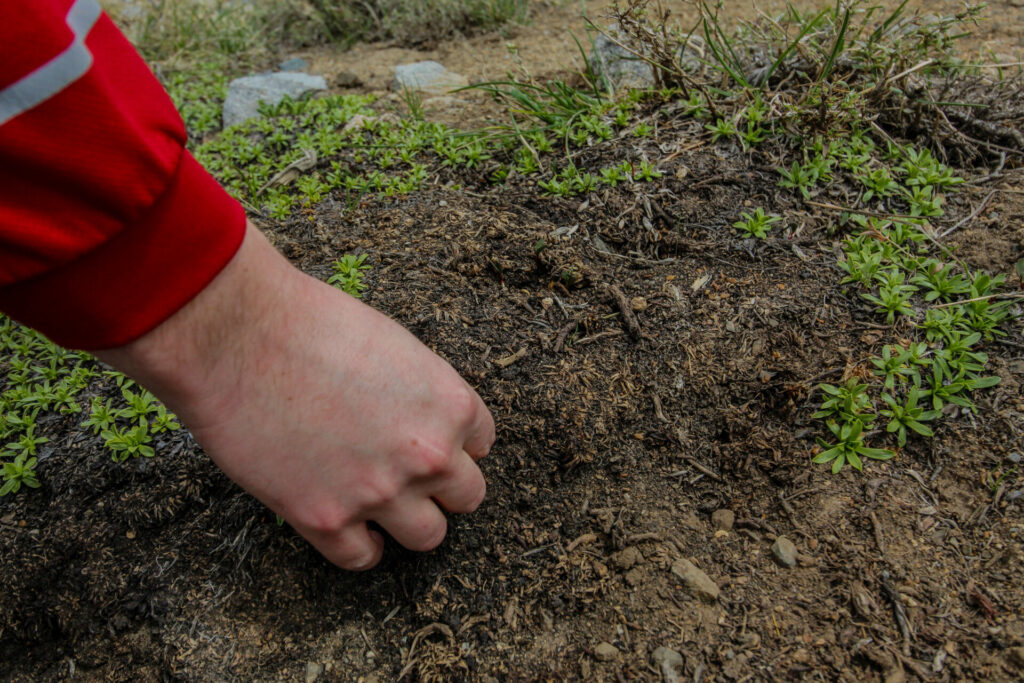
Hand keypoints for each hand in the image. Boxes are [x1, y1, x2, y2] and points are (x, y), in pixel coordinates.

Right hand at [96, 222, 494, 569]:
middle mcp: (428, 455)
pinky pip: (363, 558)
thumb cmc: (310, 323)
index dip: (454, 441)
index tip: (427, 440)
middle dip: (441, 485)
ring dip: (408, 521)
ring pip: (428, 536)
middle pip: (467, 496)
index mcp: (451, 405)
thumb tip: (424, 420)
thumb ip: (422, 391)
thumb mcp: (394, 344)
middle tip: (407, 472)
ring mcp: (380, 493)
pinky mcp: (326, 520)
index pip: (482, 444)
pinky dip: (358, 545)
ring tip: (380, 502)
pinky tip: (345, 525)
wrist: (237, 337)